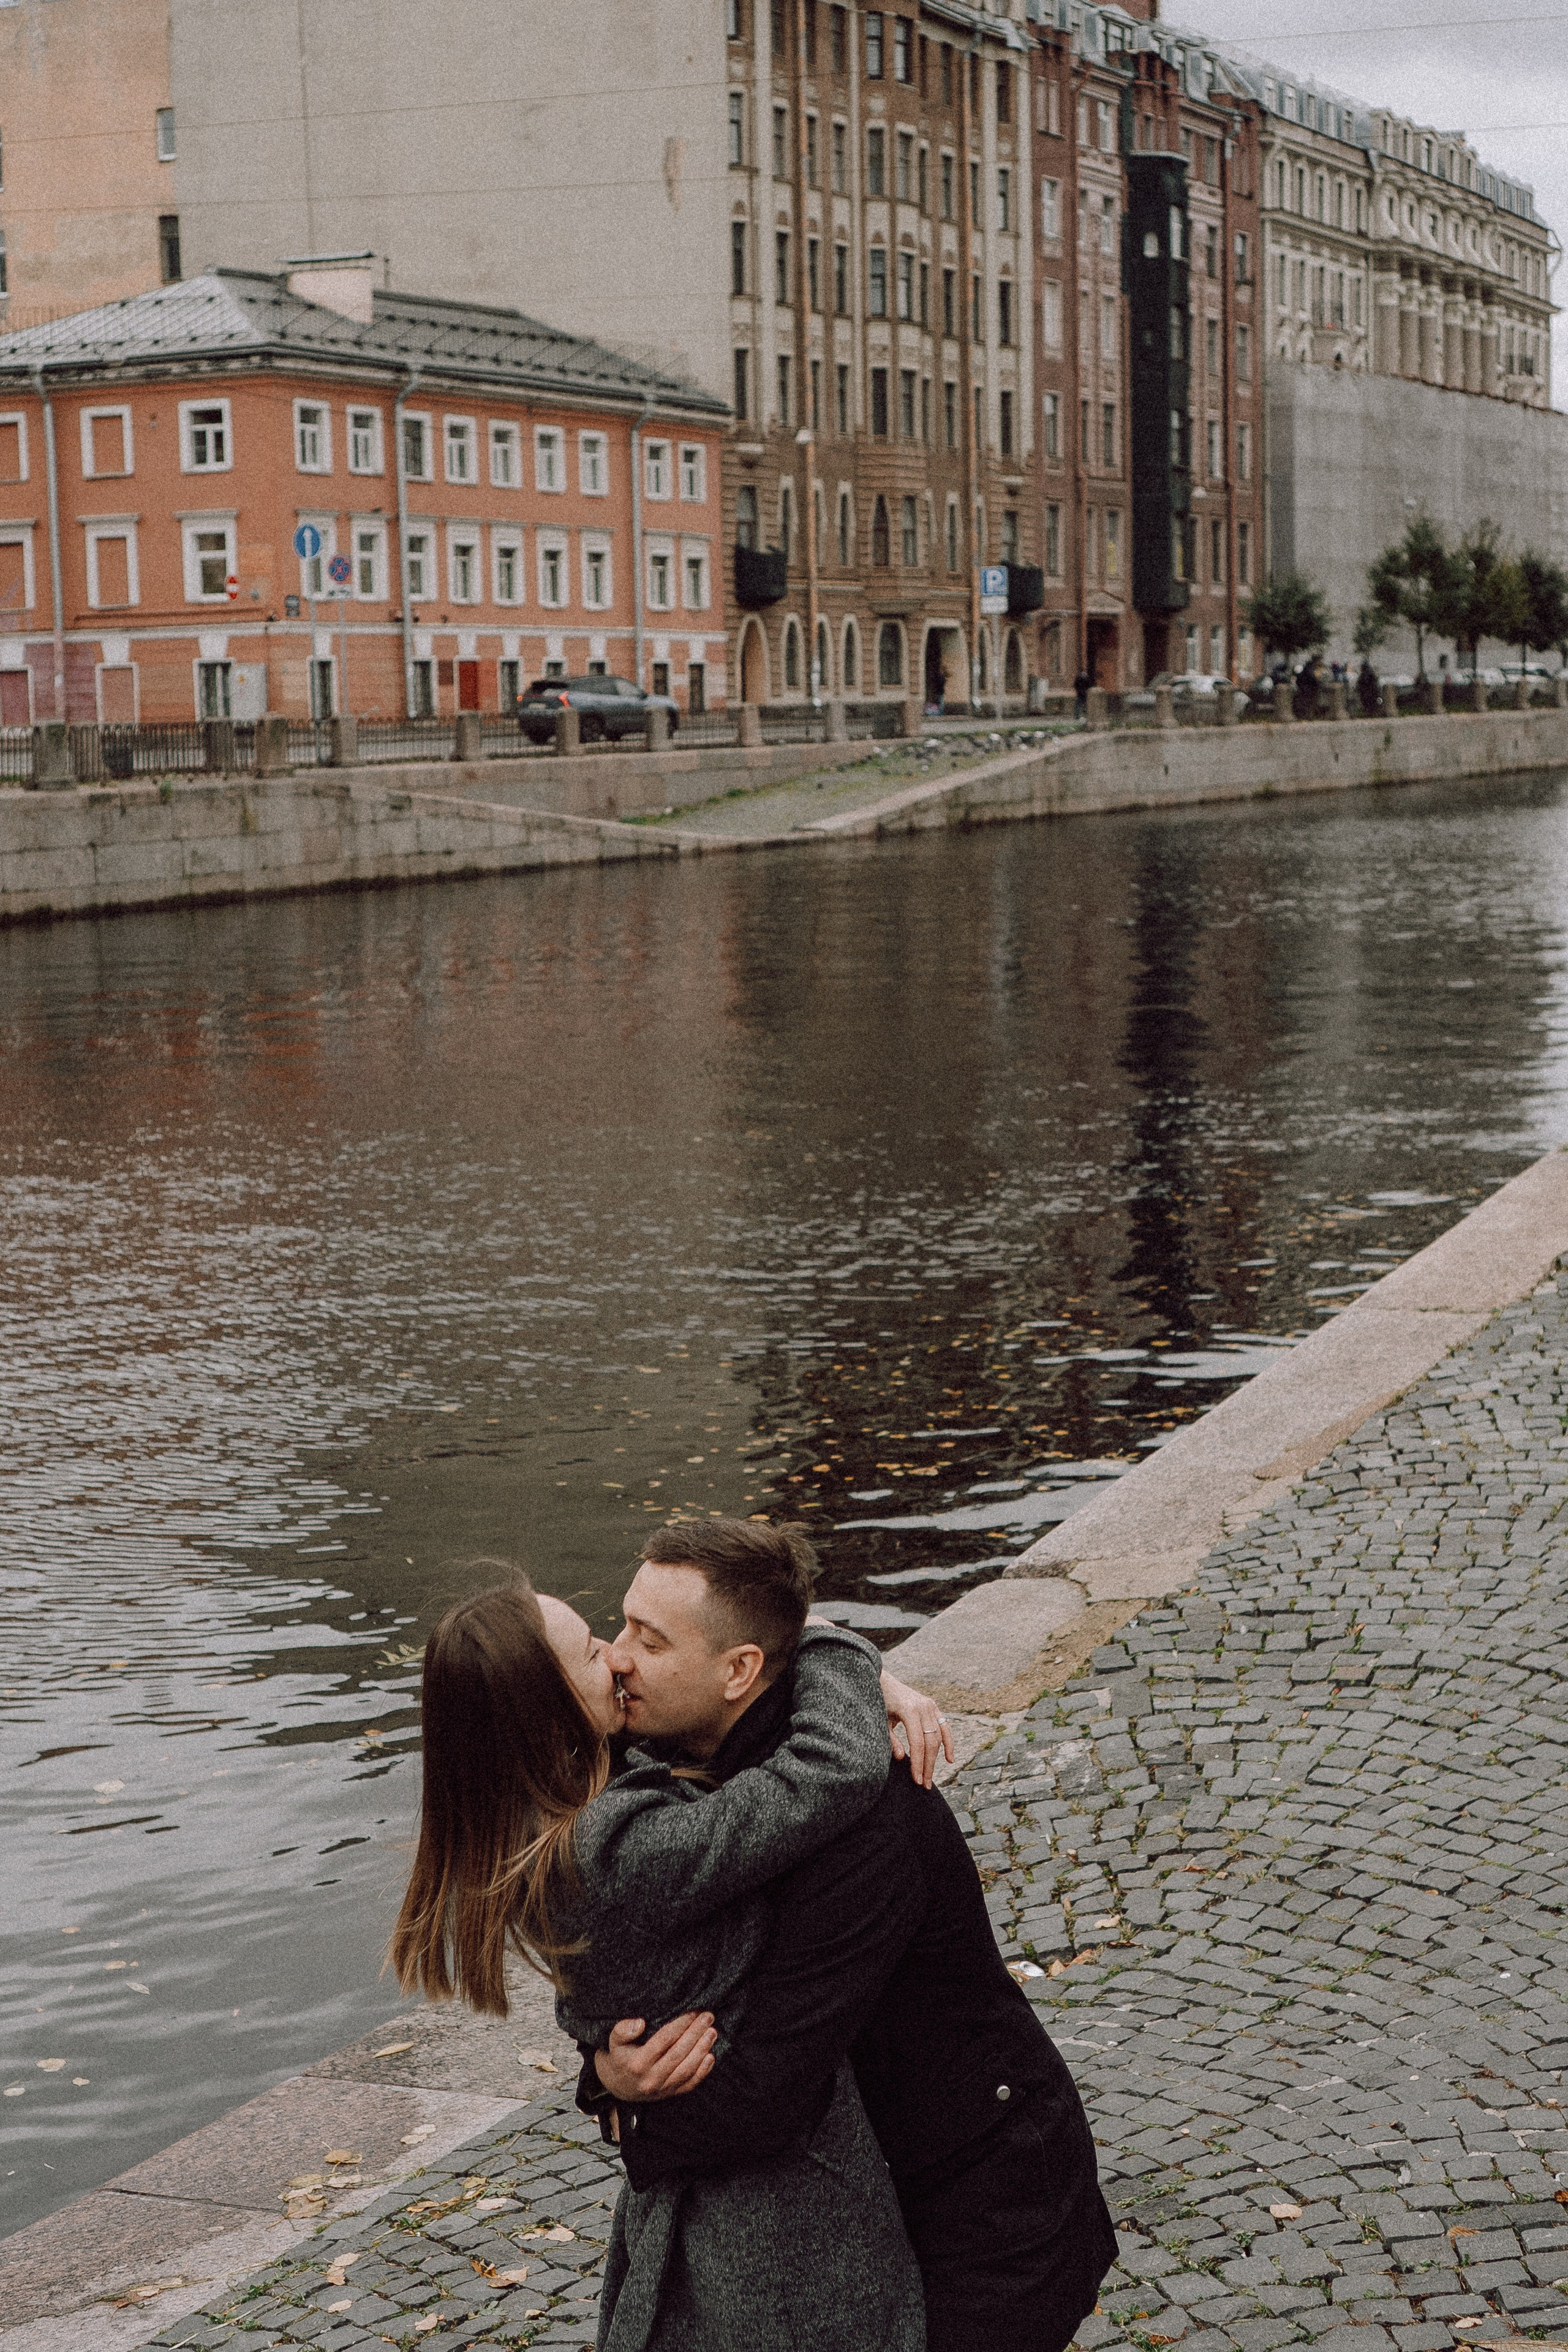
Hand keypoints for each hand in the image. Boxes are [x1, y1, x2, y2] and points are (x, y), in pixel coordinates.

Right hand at [594, 2012, 715, 2104]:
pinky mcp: (669, 2095)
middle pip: (678, 2053)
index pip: (664, 2040)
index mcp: (637, 2063)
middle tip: (708, 2016)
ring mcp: (661, 2089)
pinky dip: (702, 2072)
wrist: (617, 2086)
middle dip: (696, 2033)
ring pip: (686, 2070)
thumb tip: (640, 2023)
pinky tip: (710, 2056)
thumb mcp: (613, 2041)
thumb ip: (622, 2030)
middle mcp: (650, 2079)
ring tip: (712, 2032)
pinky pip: (688, 2085)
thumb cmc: (618, 2056)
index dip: (681, 2024)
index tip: (693, 2010)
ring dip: (702, 2050)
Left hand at [881, 1672, 953, 1788]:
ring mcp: (930, 1705)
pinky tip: (949, 1760)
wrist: (882, 1680)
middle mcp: (923, 1707)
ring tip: (929, 1778)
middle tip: (924, 1785)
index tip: (916, 1780)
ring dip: (936, 1759)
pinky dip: (948, 1743)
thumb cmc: (879, 1703)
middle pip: (930, 1742)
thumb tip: (902, 1758)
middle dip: (928, 1765)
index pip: (917, 1742)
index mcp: (909, 1710)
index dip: (918, 1763)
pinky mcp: (933, 1706)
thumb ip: (891, 1740)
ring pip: (938, 1736)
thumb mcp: (881, 1721)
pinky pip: (944, 1726)